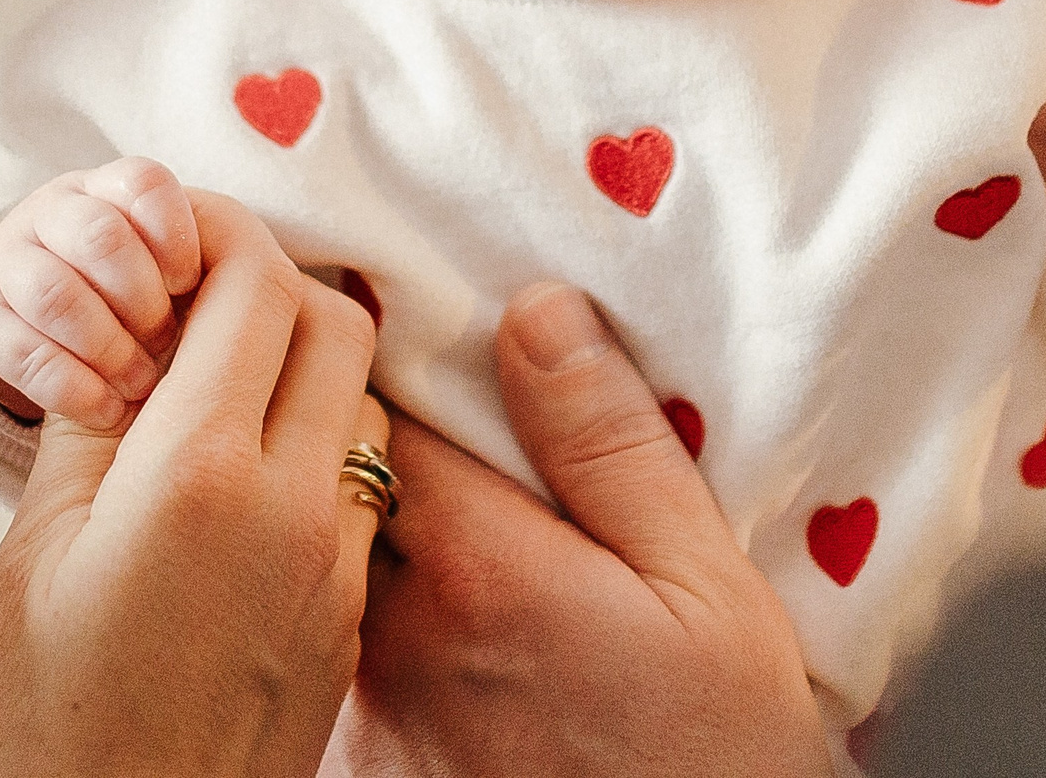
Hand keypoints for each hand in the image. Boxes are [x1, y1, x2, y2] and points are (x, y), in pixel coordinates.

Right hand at [0, 158, 202, 424]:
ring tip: (141, 387)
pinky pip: (18, 351)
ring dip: (105, 346)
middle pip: (99, 236)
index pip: (144, 183)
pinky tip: (107, 411)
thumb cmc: (139, 309)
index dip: (174, 232)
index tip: (190, 284)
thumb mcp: (171, 269)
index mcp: (114, 192)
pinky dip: (69, 384)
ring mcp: (12, 265)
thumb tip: (262, 291)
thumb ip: (206, 270)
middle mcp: (58, 215)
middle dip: (140, 298)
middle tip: (167, 343)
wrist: (38, 347)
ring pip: (52, 292)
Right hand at [0, 189, 382, 777]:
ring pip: (360, 403)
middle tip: (199, 301)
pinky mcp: (348, 621)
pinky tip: (249, 467)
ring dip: (306, 365)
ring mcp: (336, 569)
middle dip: (275, 288)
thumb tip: (128, 334)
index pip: (257, 288)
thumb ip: (92, 421)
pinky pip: (362, 488)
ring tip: (220, 383)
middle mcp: (294, 511)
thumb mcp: (31, 554)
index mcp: (200, 476)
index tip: (180, 232)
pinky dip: (319, 445)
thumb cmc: (40, 732)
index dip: (222, 236)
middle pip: (338, 325)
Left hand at [339, 284, 829, 776]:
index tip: (423, 324)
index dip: (394, 352)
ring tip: (449, 506)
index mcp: (477, 565)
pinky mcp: (363, 762)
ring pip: (331, 564)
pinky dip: (375, 607)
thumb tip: (533, 312)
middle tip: (429, 402)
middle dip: (371, 431)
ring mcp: (368, 707)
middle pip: (338, 482)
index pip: (378, 404)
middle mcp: (394, 633)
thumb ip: (611, 442)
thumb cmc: (714, 755)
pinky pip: (345, 645)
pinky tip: (447, 611)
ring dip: (366, 519)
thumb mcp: (703, 581)